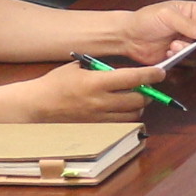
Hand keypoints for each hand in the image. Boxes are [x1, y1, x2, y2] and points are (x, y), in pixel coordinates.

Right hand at [15, 59, 164, 122]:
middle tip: (148, 87)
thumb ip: (100, 68)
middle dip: (148, 93)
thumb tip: (122, 68)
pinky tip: (122, 109)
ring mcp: (98, 117)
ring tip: (136, 98)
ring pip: (132, 115)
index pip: (132, 79)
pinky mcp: (96, 128)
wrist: (36, 106)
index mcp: (95, 82)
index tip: (160, 72)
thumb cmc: (55, 83)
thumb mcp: (78, 67)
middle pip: (138, 100)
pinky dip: (127, 117)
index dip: (150, 75)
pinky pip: (120, 124)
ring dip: (139, 106)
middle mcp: (100, 102)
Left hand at [112, 0, 195, 63]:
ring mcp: (190, 44)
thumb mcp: (167, 15)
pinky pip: (192, 64)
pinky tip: (169, 54)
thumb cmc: (145, 20)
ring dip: (191, 53)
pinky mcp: (182, 57)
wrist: (128, 37)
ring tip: (173, 47)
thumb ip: (188, 23)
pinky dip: (183, 62)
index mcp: (195, 13)